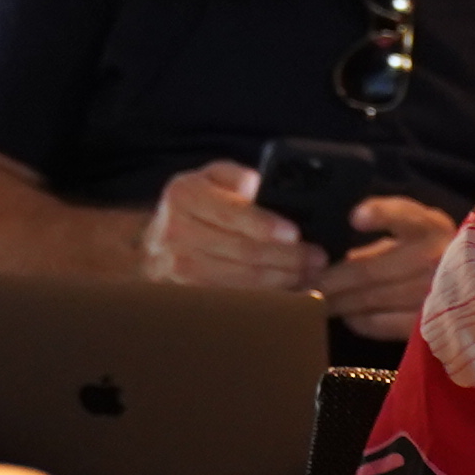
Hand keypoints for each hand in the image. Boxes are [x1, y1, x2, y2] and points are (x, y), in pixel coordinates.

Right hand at [146, 161, 323, 295]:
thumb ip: (237, 176)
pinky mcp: (185, 293)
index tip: (295, 234)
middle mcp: (175, 231)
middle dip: (286, 257)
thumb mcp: (213, 176)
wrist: (159, 238)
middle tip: (316, 259)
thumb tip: (255, 187)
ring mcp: (176, 267)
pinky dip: (264, 297)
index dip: (266, 226)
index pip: (232, 214)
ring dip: (281, 280)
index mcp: (184, 195)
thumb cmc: (198, 204)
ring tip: (308, 275)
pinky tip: (286, 290)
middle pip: (241, 251)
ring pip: (239, 279)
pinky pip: (232, 298)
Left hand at [320, 195, 457, 343]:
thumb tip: (337, 248)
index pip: (405, 215)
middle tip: (298, 282)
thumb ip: (386, 228)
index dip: (381, 214)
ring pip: (369, 299)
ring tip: (310, 300)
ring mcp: (433, 295)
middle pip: (368, 270)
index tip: (355, 218)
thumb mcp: (417, 228)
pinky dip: (357, 320)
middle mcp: (436, 259)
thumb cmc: (433, 251)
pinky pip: (380, 324)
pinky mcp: (428, 324)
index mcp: (431, 227)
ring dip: (334, 300)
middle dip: (327, 278)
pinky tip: (346, 315)